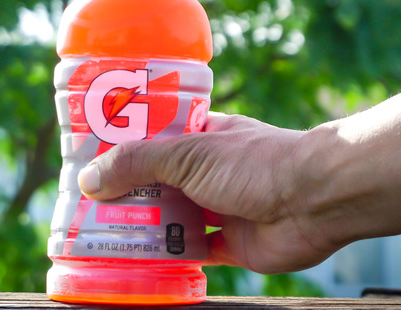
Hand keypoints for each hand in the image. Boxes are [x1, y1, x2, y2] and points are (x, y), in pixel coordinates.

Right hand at [77, 112, 342, 273]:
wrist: (314, 200)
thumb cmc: (255, 163)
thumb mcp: (188, 153)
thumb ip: (138, 163)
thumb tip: (89, 179)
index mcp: (200, 138)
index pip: (152, 140)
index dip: (121, 150)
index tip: (88, 161)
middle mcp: (208, 172)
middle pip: (157, 183)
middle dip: (126, 194)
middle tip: (86, 206)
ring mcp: (219, 208)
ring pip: (171, 218)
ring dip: (143, 226)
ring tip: (102, 235)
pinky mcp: (230, 243)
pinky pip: (193, 252)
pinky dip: (171, 257)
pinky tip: (141, 261)